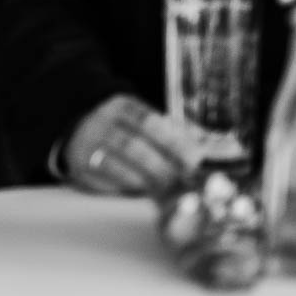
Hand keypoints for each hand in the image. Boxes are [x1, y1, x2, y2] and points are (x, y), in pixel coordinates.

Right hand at [62, 94, 206, 196]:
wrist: (78, 132)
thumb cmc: (124, 131)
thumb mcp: (144, 123)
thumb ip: (177, 134)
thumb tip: (218, 147)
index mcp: (121, 106)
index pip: (148, 121)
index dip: (174, 141)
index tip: (195, 159)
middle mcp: (100, 121)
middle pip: (133, 145)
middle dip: (163, 165)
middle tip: (185, 180)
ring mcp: (87, 143)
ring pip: (118, 163)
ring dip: (147, 178)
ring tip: (169, 188)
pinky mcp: (80, 164)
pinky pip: (106, 177)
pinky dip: (128, 184)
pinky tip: (145, 189)